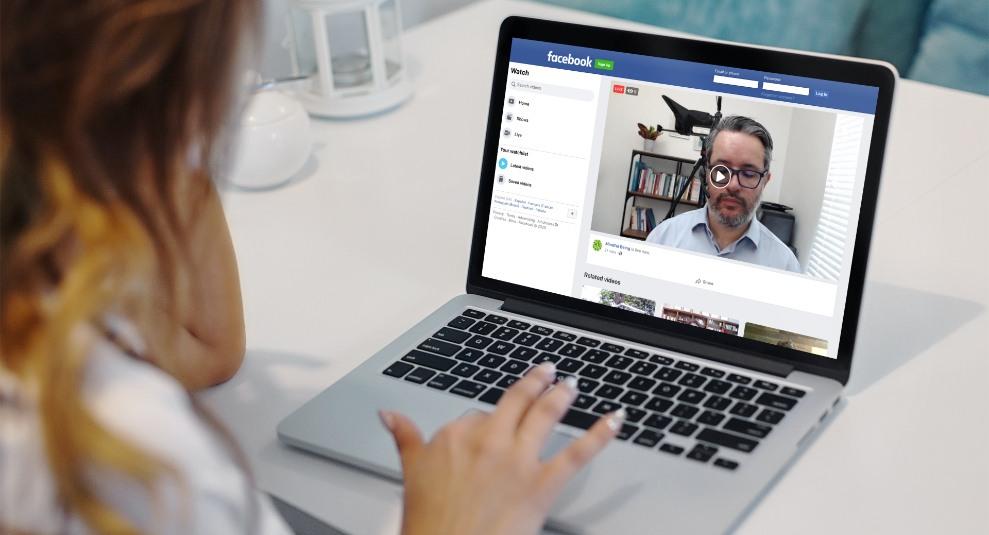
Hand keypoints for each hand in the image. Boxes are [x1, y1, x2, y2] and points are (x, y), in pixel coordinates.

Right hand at [380, 362, 624, 534]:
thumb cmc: (428, 524)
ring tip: (570, 384)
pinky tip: (615, 419)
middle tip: (547, 371)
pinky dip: (600, 434)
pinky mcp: (542, 485)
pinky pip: (578, 453)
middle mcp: (489, 440)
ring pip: (545, 414)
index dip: (487, 420)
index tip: (492, 421)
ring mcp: (517, 460)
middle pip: (516, 400)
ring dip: (561, 395)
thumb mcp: (410, 473)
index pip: (476, 415)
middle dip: (535, 382)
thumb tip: (389, 415)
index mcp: (456, 435)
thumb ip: (405, 437)